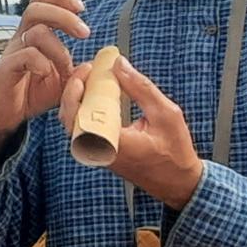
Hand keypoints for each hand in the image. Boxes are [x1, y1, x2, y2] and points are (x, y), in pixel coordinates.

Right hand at [0, 0, 88, 168]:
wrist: (6, 116)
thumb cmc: (31, 94)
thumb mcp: (62, 80)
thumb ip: (77, 69)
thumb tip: (94, 63)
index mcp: (35, 34)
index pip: (42, 0)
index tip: (81, 7)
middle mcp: (22, 38)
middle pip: (37, 7)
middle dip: (64, 15)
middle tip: (84, 33)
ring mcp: (13, 52)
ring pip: (35, 31)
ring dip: (58, 48)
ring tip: (65, 67)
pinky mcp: (6, 69)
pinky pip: (24, 55)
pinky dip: (41, 63)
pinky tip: (47, 75)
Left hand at [60, 55, 202, 209]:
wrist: (178, 182)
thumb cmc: (175, 153)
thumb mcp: (165, 113)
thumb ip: (140, 88)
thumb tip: (120, 64)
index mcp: (112, 144)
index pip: (77, 116)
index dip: (75, 90)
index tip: (88, 70)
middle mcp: (99, 151)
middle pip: (69, 117)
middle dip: (75, 87)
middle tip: (90, 68)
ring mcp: (98, 154)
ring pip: (74, 122)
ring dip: (80, 97)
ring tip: (94, 77)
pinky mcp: (101, 153)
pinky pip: (84, 128)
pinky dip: (88, 108)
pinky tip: (100, 93)